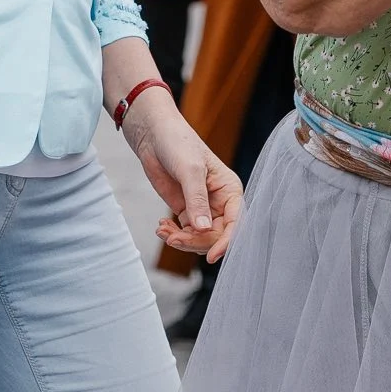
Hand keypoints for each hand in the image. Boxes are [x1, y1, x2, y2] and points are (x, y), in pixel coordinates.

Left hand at [123, 91, 242, 263]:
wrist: (153, 135)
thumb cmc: (178, 143)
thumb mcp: (190, 170)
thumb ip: (197, 200)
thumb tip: (204, 229)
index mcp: (230, 190)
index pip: (236, 223)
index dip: (227, 242)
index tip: (212, 256)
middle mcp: (220, 202)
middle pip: (217, 236)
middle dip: (196, 241)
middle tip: (174, 238)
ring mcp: (203, 208)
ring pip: (201, 238)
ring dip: (183, 240)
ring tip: (164, 231)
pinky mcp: (186, 210)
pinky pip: (186, 233)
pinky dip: (174, 235)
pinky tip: (162, 228)